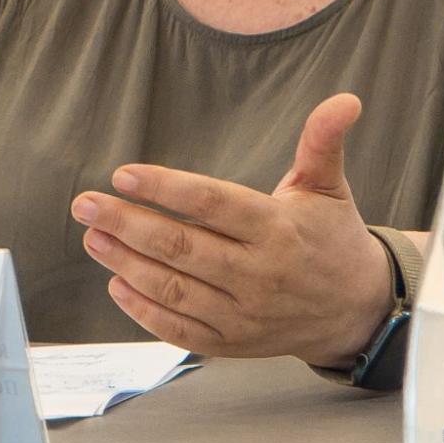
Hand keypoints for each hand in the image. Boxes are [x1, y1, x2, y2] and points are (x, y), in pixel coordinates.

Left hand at [70, 93, 392, 366]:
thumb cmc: (333, 238)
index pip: (212, 203)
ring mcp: (245, 314)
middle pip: (182, 247)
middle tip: (86, 205)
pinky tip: (117, 284)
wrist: (356, 310)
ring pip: (174, 289)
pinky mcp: (234, 343)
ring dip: (126, 263)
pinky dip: (144, 311)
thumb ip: (324, 141)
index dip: (166, 188)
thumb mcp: (329, 186)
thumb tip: (346, 99)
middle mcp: (259, 274)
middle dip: (127, 223)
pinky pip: (181, 330)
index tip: (124, 174)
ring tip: (93, 238)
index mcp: (278, 229)